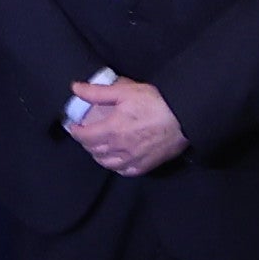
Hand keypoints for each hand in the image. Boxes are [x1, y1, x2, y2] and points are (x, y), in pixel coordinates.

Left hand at [67, 74, 181, 175]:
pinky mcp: (146, 165)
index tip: (74, 126)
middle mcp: (120, 148)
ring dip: (98, 156)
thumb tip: (75, 88)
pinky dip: (116, 167)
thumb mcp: (125, 91)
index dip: (76, 131)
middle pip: (94, 151)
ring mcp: (133, 159)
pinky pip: (125, 171)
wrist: (184, 118)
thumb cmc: (156, 102)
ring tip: (98, 147)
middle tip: (85, 134)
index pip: (84, 136)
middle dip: (86, 142)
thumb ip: (97, 92)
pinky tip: (116, 160)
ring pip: (107, 164)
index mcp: (112, 130)